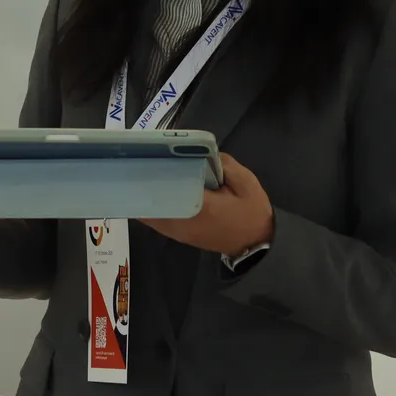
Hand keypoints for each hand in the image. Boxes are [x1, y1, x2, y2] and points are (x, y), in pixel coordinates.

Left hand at [142, 153, 274, 256]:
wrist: (257, 242)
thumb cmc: (252, 212)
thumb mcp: (245, 181)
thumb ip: (223, 163)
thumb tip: (200, 152)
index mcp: (199, 207)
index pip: (166, 189)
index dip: (152, 174)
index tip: (146, 156)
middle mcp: (182, 223)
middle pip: (149, 203)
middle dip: (142, 183)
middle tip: (139, 160)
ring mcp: (178, 232)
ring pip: (148, 214)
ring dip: (144, 195)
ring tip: (142, 171)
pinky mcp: (178, 235)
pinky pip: (156, 219)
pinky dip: (152, 204)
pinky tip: (154, 188)